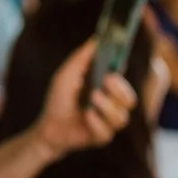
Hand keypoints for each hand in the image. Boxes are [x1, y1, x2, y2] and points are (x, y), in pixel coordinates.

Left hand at [34, 40, 136, 158]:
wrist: (46, 127)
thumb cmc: (58, 100)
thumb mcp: (67, 75)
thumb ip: (81, 58)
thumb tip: (95, 39)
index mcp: (107, 92)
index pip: (125, 84)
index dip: (123, 76)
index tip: (113, 67)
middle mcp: (111, 108)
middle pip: (130, 100)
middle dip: (120, 90)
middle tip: (106, 79)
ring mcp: (107, 124)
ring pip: (121, 117)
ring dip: (107, 106)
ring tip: (91, 98)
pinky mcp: (100, 138)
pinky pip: (107, 132)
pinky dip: (96, 122)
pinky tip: (85, 116)